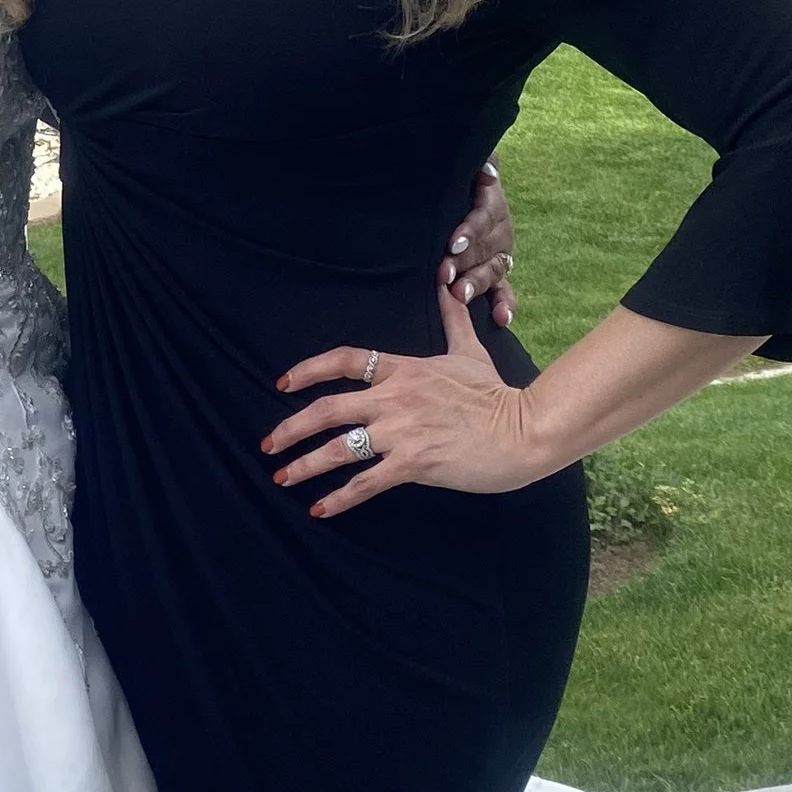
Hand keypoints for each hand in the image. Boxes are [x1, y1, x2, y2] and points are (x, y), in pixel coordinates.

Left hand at [264, 280, 548, 515]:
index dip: (309, 370)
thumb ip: (453, 318)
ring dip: (305, 465)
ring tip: (282, 479)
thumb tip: (448, 281)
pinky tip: (319, 509)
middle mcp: (395, 398)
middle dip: (291, 428)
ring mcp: (402, 431)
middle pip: (328, 409)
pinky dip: (339, 498)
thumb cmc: (496, 393)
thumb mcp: (470, 350)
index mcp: (404, 370)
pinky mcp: (414, 464)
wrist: (523, 430)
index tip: (283, 383)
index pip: (345, 360)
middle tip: (268, 444)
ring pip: (339, 448)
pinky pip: (365, 482)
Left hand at [440, 156, 515, 323]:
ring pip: (492, 270)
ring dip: (477, 283)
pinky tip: (501, 319)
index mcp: (492, 204)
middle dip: (464, 263)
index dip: (470, 231)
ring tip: (461, 294)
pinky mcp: (498, 273)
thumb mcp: (465, 168)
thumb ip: (478, 164)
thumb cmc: (459, 182)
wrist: (464, 195)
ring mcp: (500, 254)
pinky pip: (505, 290)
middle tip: (444, 274)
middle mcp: (500, 230)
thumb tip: (486, 165)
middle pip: (484, 248)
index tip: (453, 244)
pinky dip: (505, 305)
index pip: (483, 218)